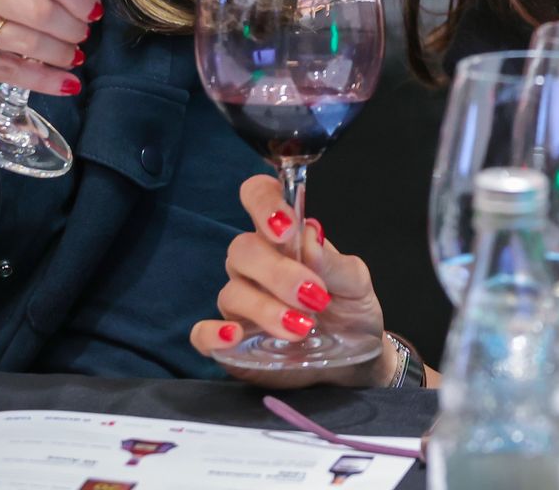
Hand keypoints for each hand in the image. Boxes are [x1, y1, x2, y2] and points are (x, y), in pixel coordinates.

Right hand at [190, 174, 396, 387]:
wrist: (356, 361)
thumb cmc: (350, 311)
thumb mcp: (357, 285)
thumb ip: (336, 263)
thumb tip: (310, 236)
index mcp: (284, 239)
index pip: (259, 198)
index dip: (264, 203)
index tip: (286, 228)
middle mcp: (256, 266)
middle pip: (243, 249)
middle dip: (276, 271)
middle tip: (313, 295)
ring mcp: (241, 304)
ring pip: (231, 292)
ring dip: (265, 308)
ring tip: (302, 327)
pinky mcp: (231, 344)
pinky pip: (202, 334)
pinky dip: (213, 334)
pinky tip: (236, 336)